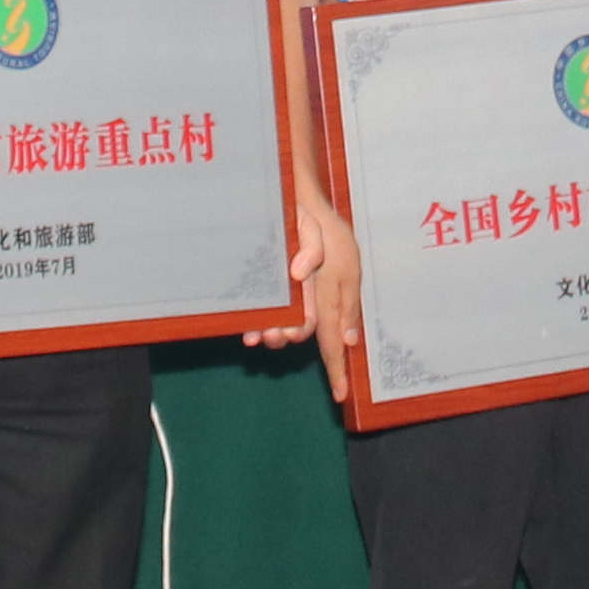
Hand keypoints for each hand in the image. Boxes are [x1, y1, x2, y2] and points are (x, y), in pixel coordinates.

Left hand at [264, 183, 349, 357]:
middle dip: (291, 340)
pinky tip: (249, 332)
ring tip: (257, 336)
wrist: (297, 196)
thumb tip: (300, 274)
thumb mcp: (311, 223)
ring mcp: (306, 293)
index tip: (339, 392)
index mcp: (337, 281)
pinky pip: (281, 315)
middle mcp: (324, 293)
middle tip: (271, 337)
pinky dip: (264, 326)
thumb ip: (310, 247)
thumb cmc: (309, 213)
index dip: (338, 362)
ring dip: (275, 336)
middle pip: (312, 330)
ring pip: (294, 327)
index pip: (338, 328)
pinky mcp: (291, 290)